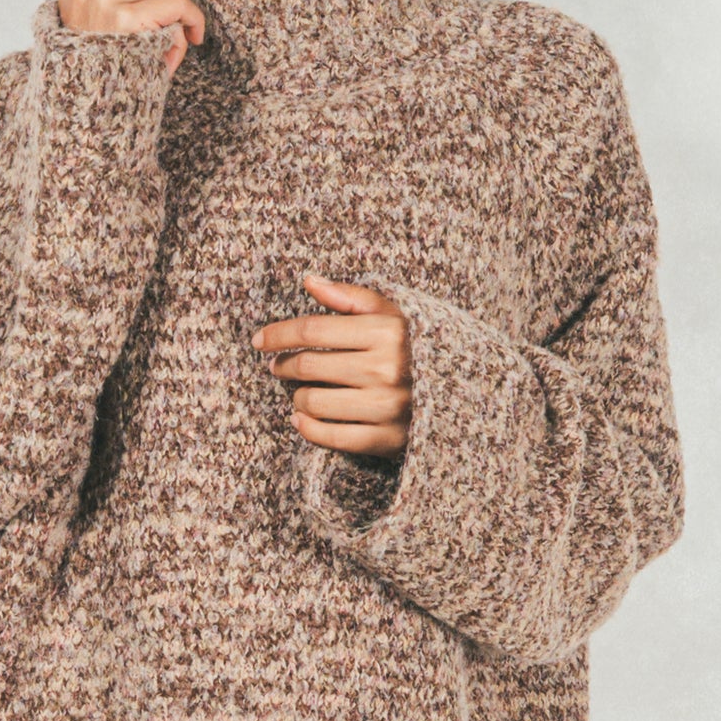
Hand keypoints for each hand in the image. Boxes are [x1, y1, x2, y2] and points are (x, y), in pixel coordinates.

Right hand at [57, 0, 206, 76]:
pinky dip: (191, 21)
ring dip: (183, 12)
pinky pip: (176, 4)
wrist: (92, 118)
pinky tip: (190, 41)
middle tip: (182, 18)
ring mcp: (101, 1)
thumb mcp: (108, 29)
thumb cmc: (110, 78)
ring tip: (178, 40)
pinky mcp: (124, 18)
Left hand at [252, 275, 412, 455]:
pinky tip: (300, 419)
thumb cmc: (417, 350)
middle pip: (309, 366)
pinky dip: (307, 428)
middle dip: (285, 365)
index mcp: (388, 331)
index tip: (260, 341)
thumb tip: (310, 281)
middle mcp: (387, 368)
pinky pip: (330, 437)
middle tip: (278, 367)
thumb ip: (351, 298)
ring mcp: (386, 406)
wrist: (461, 396)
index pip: (313, 330)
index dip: (279, 334)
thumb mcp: (394, 315)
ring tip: (300, 393)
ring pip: (313, 402)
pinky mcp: (386, 439)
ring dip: (297, 398)